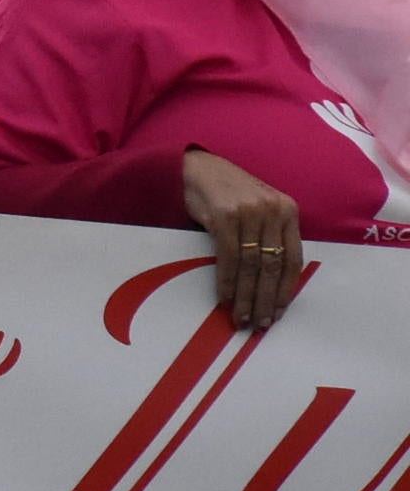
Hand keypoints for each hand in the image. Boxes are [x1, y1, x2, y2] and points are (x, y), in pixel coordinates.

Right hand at [183, 150, 305, 329]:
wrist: (196, 167)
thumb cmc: (228, 192)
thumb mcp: (258, 208)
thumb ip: (269, 235)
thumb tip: (270, 280)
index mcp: (287, 210)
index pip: (294, 258)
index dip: (286, 289)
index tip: (279, 312)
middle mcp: (272, 211)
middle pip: (273, 265)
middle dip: (267, 299)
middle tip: (261, 323)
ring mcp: (248, 213)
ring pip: (252, 265)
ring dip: (246, 296)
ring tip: (242, 318)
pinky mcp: (223, 216)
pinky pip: (229, 257)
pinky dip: (226, 281)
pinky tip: (225, 298)